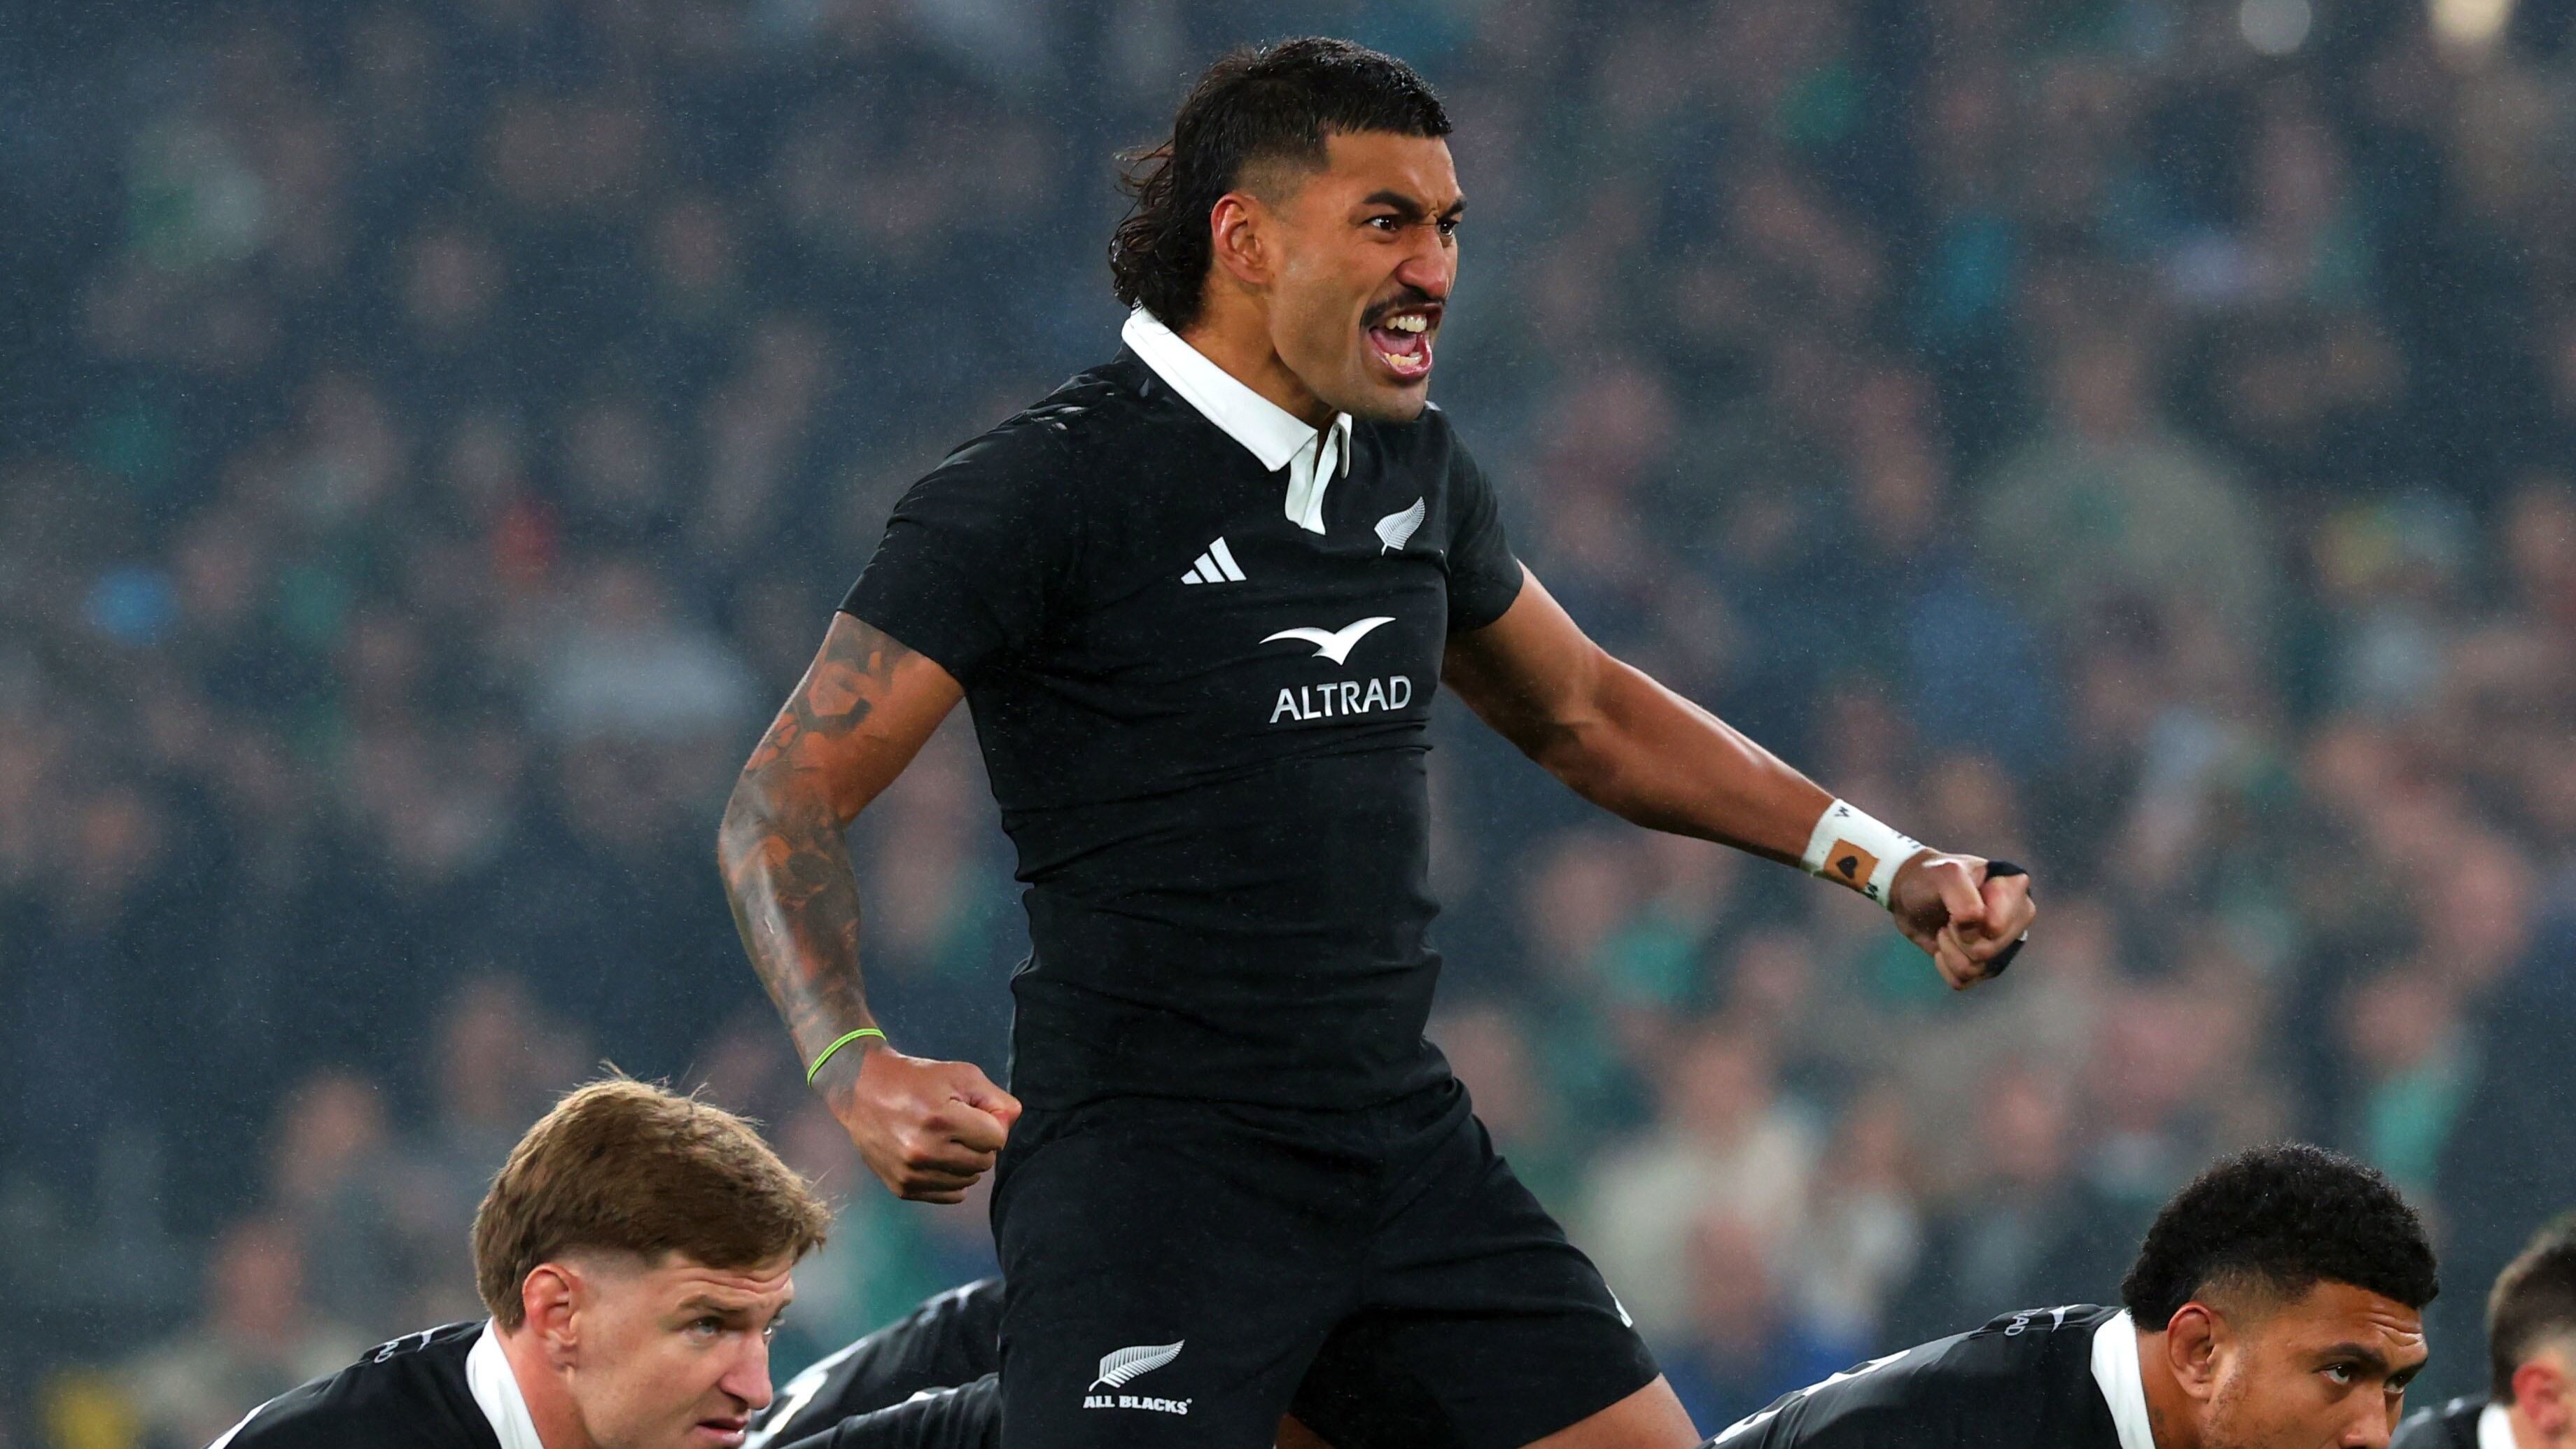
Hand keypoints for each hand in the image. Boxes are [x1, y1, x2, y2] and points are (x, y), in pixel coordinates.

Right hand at [816, 1041, 1021, 1202]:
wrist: (861, 1090)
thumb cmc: (917, 1079)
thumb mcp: (960, 1074)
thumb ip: (995, 1098)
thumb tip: (1012, 1122)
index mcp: (941, 1119)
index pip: (997, 1138)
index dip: (991, 1122)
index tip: (973, 1111)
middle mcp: (925, 1151)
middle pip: (985, 1161)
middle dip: (980, 1142)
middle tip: (959, 1125)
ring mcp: (911, 1174)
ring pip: (969, 1180)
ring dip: (966, 1161)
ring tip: (946, 1139)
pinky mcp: (902, 1188)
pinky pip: (950, 1195)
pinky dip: (952, 1178)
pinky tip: (938, 1157)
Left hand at [1888, 853, 2035, 990]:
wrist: (1909, 895)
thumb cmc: (1930, 878)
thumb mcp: (1945, 874)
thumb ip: (1964, 897)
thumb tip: (1981, 926)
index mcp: (2015, 888)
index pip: (1997, 925)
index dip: (1969, 920)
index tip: (1957, 902)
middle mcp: (2017, 917)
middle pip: (1989, 950)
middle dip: (1960, 937)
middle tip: (1949, 918)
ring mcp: (2003, 942)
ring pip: (1979, 968)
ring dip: (1951, 952)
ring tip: (1945, 930)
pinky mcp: (1986, 963)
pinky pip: (1966, 981)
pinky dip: (1947, 967)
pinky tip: (1943, 948)